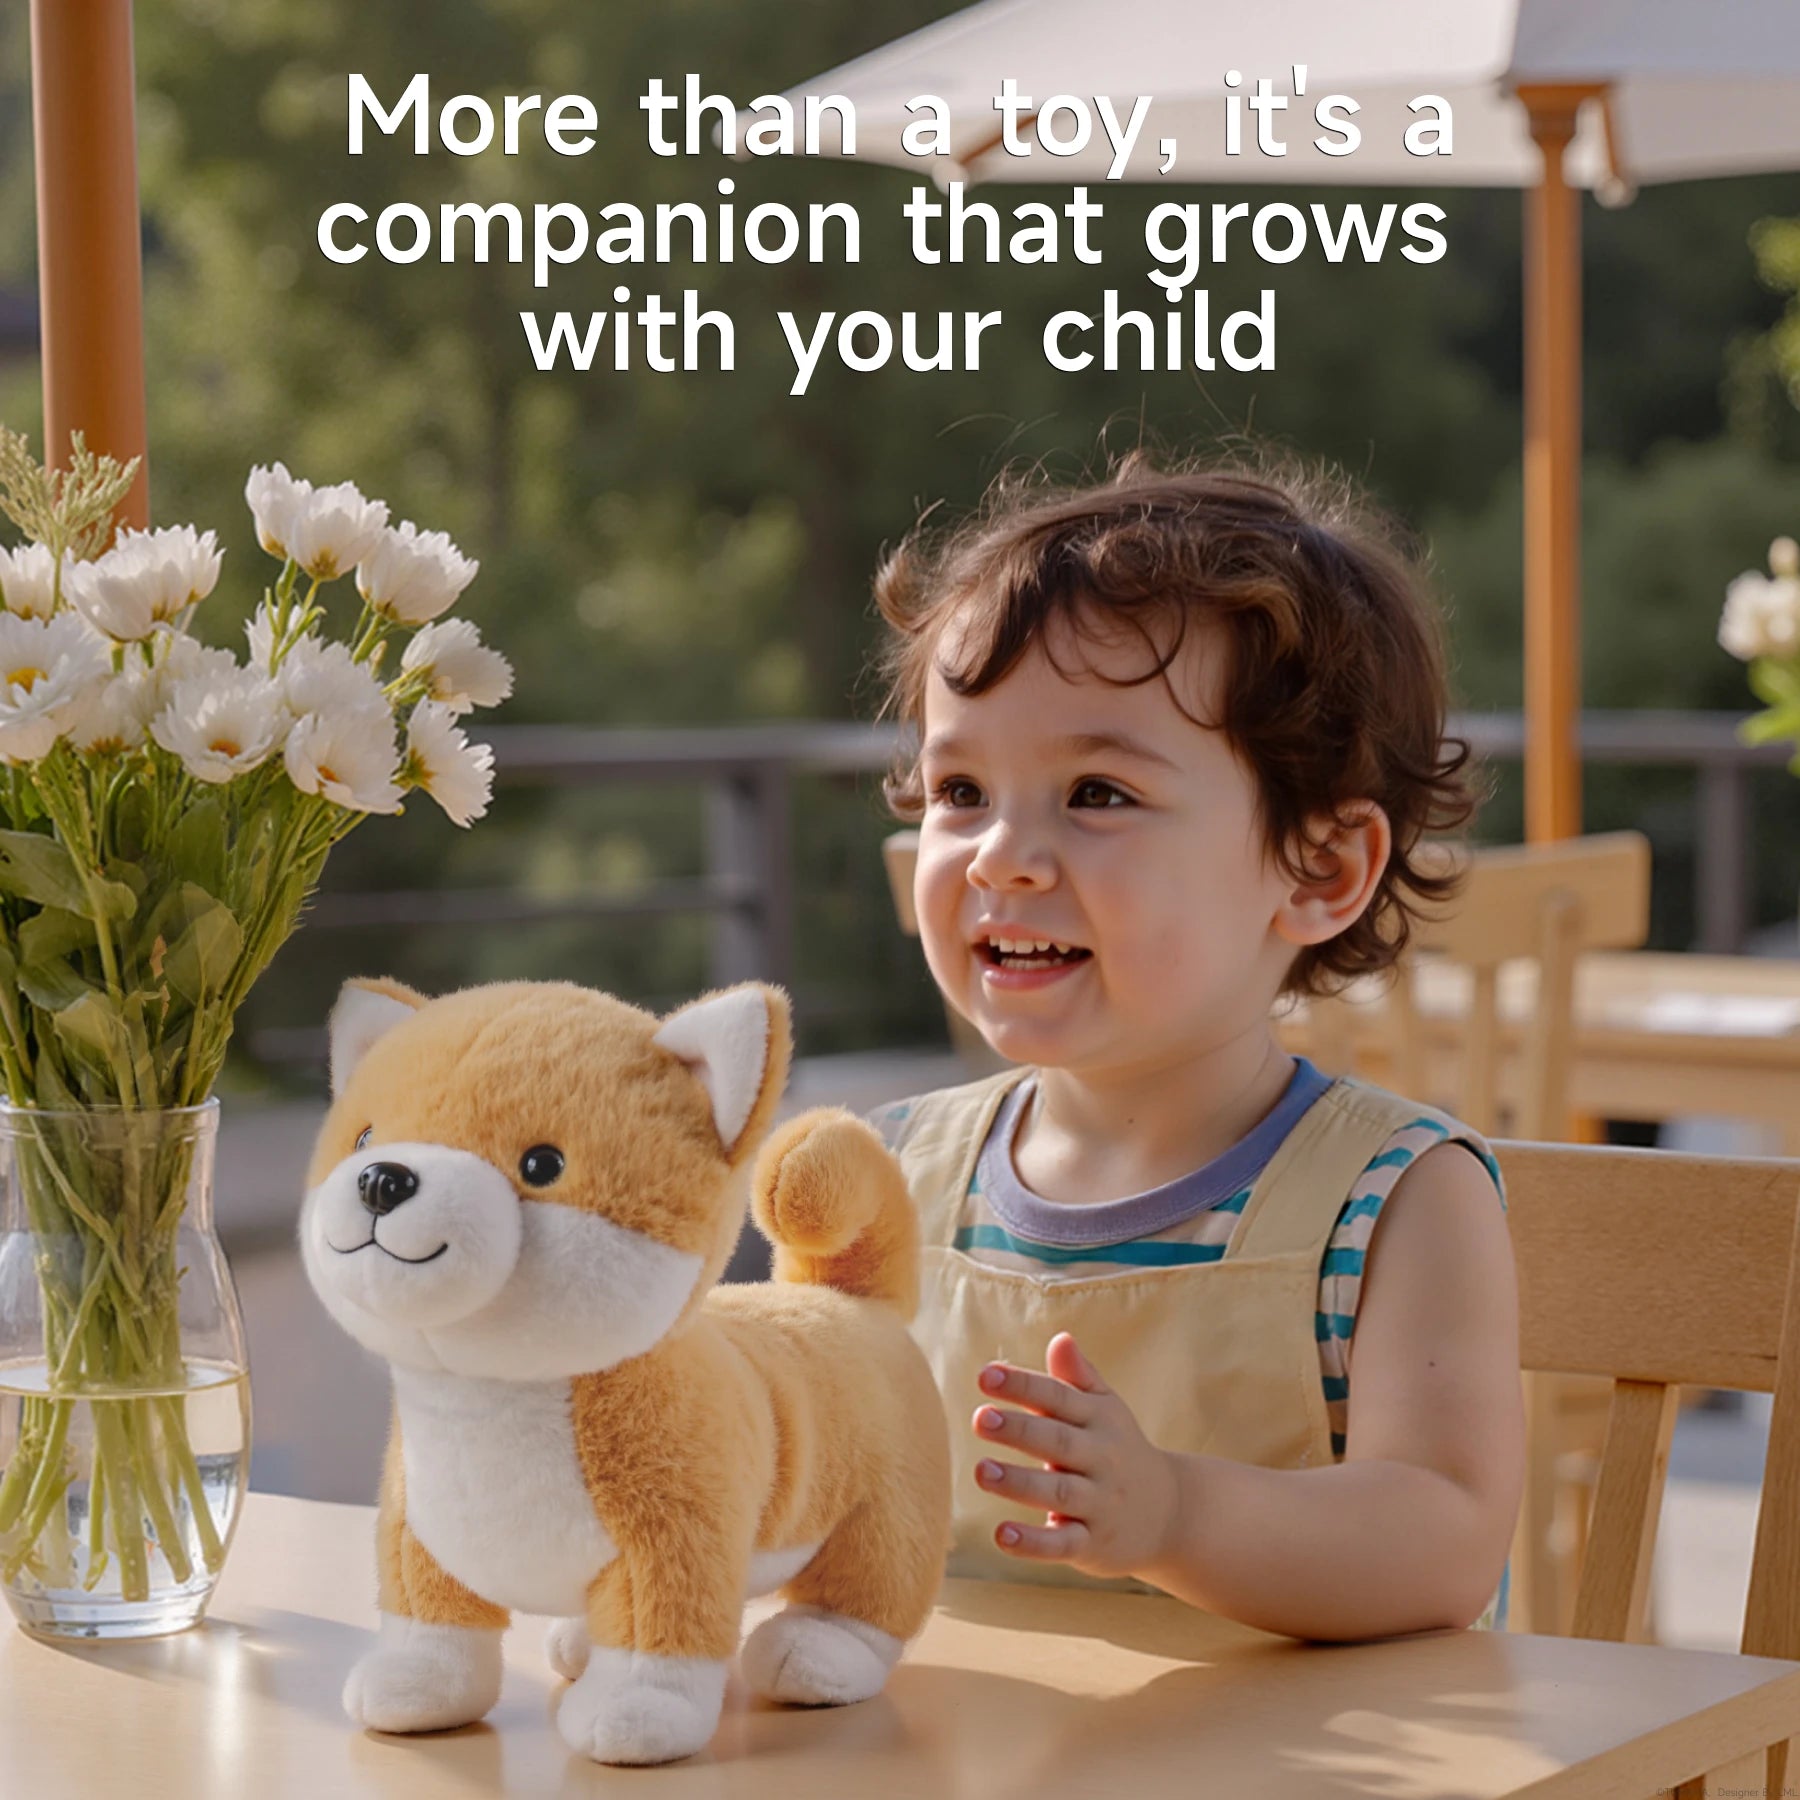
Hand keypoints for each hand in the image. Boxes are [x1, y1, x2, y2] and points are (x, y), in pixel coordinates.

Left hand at [972, 1332, 1178, 1580]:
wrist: (1171, 1513)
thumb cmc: (1119, 1449)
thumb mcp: (1105, 1409)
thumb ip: (1078, 1377)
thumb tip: (1060, 1338)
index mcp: (1099, 1420)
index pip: (1059, 1397)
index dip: (1023, 1385)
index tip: (985, 1375)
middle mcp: (1101, 1459)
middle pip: (1058, 1442)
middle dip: (1020, 1430)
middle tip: (979, 1418)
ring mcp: (1099, 1504)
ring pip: (1058, 1492)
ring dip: (1019, 1483)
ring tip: (981, 1471)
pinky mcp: (1093, 1545)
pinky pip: (1064, 1545)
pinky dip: (1034, 1543)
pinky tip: (1001, 1535)